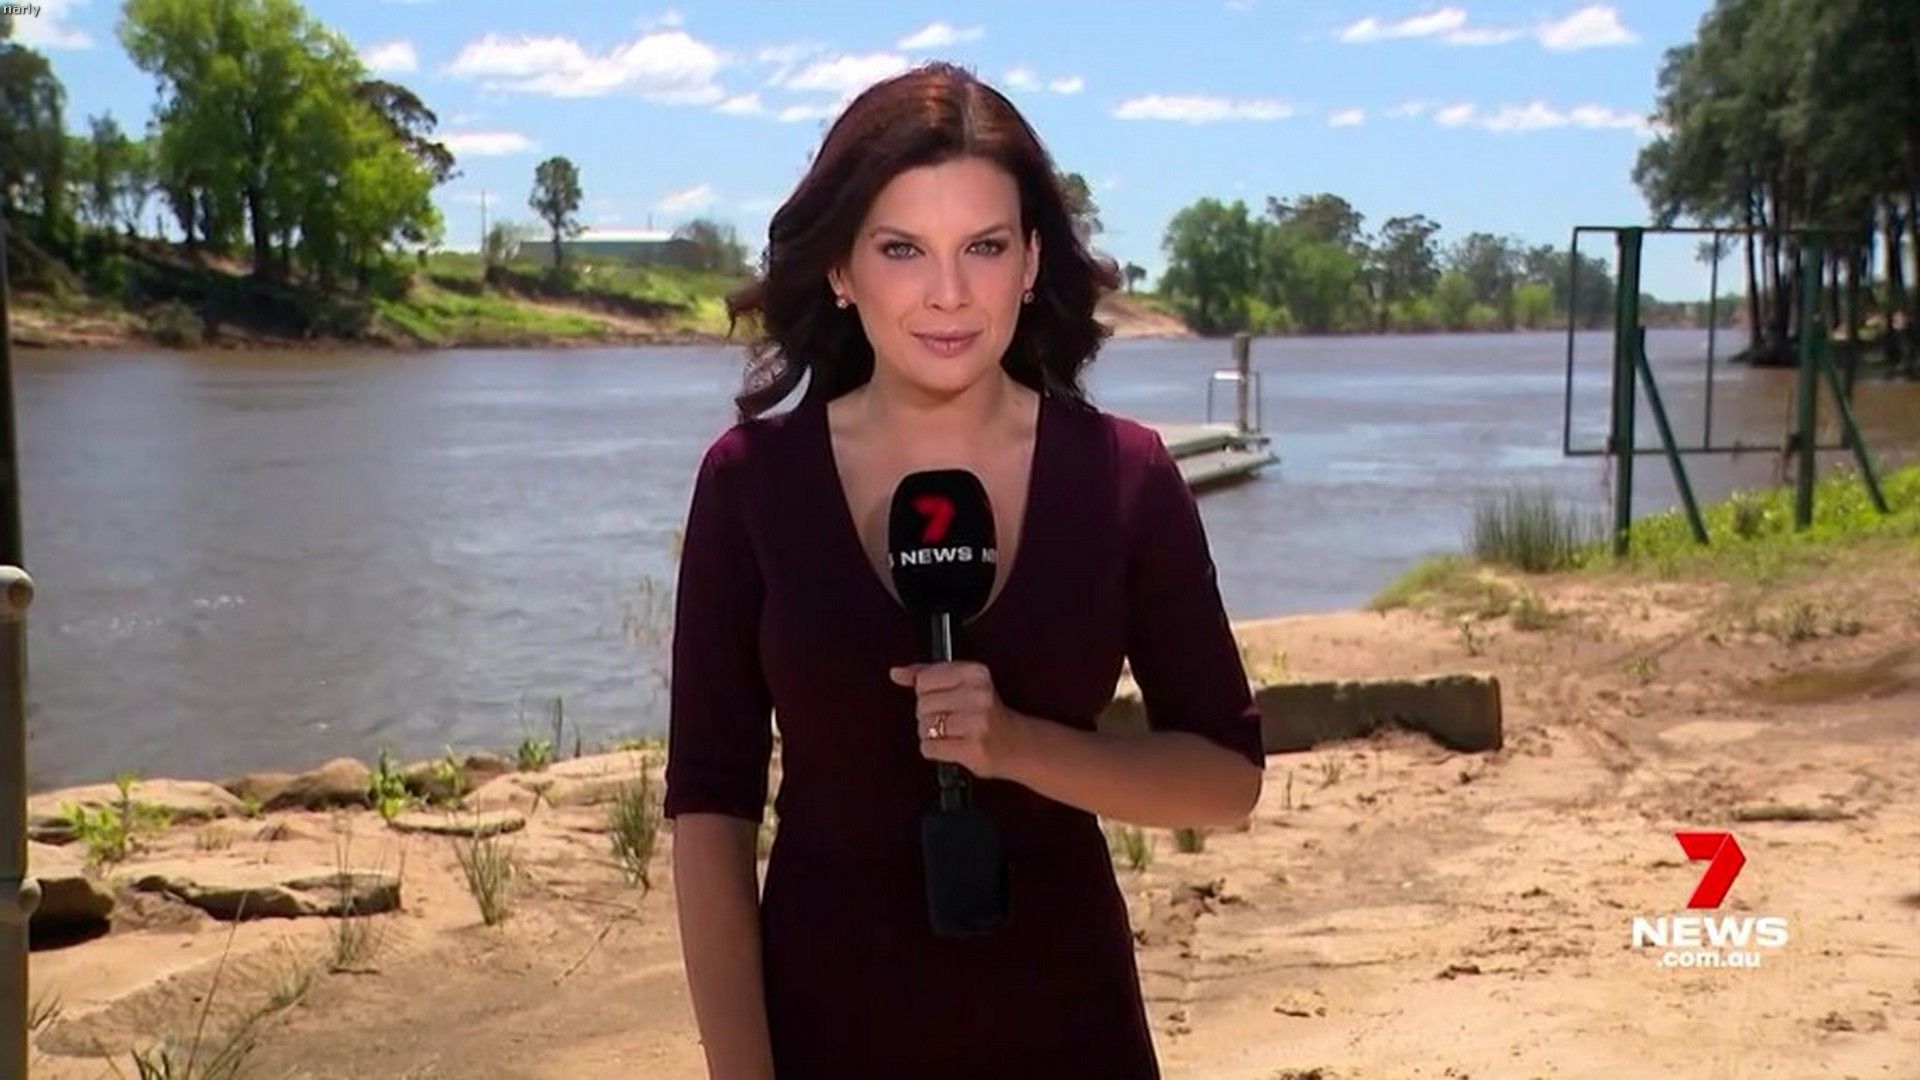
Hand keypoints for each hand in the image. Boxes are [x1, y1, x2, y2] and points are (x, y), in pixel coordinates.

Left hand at [889, 661, 1026, 780]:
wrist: (1018, 744)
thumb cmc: (988, 714)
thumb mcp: (964, 683)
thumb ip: (928, 674)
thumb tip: (896, 673)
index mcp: (975, 673)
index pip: (924, 680)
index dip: (927, 693)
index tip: (942, 698)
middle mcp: (977, 695)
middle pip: (922, 704)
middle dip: (928, 715)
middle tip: (949, 719)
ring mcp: (975, 723)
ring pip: (924, 726)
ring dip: (930, 734)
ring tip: (950, 733)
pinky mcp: (971, 748)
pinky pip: (930, 747)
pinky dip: (933, 749)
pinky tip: (949, 745)